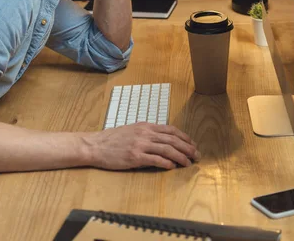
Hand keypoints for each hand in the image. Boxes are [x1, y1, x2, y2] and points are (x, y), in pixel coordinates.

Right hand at [84, 122, 200, 169]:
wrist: (96, 145)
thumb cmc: (113, 140)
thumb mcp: (132, 131)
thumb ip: (147, 134)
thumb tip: (163, 141)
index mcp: (145, 126)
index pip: (170, 130)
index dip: (184, 137)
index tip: (192, 144)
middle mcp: (145, 133)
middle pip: (172, 140)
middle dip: (187, 147)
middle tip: (197, 155)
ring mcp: (140, 145)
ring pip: (167, 149)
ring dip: (180, 156)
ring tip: (189, 163)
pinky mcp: (135, 157)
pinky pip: (155, 159)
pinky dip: (166, 163)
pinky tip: (172, 167)